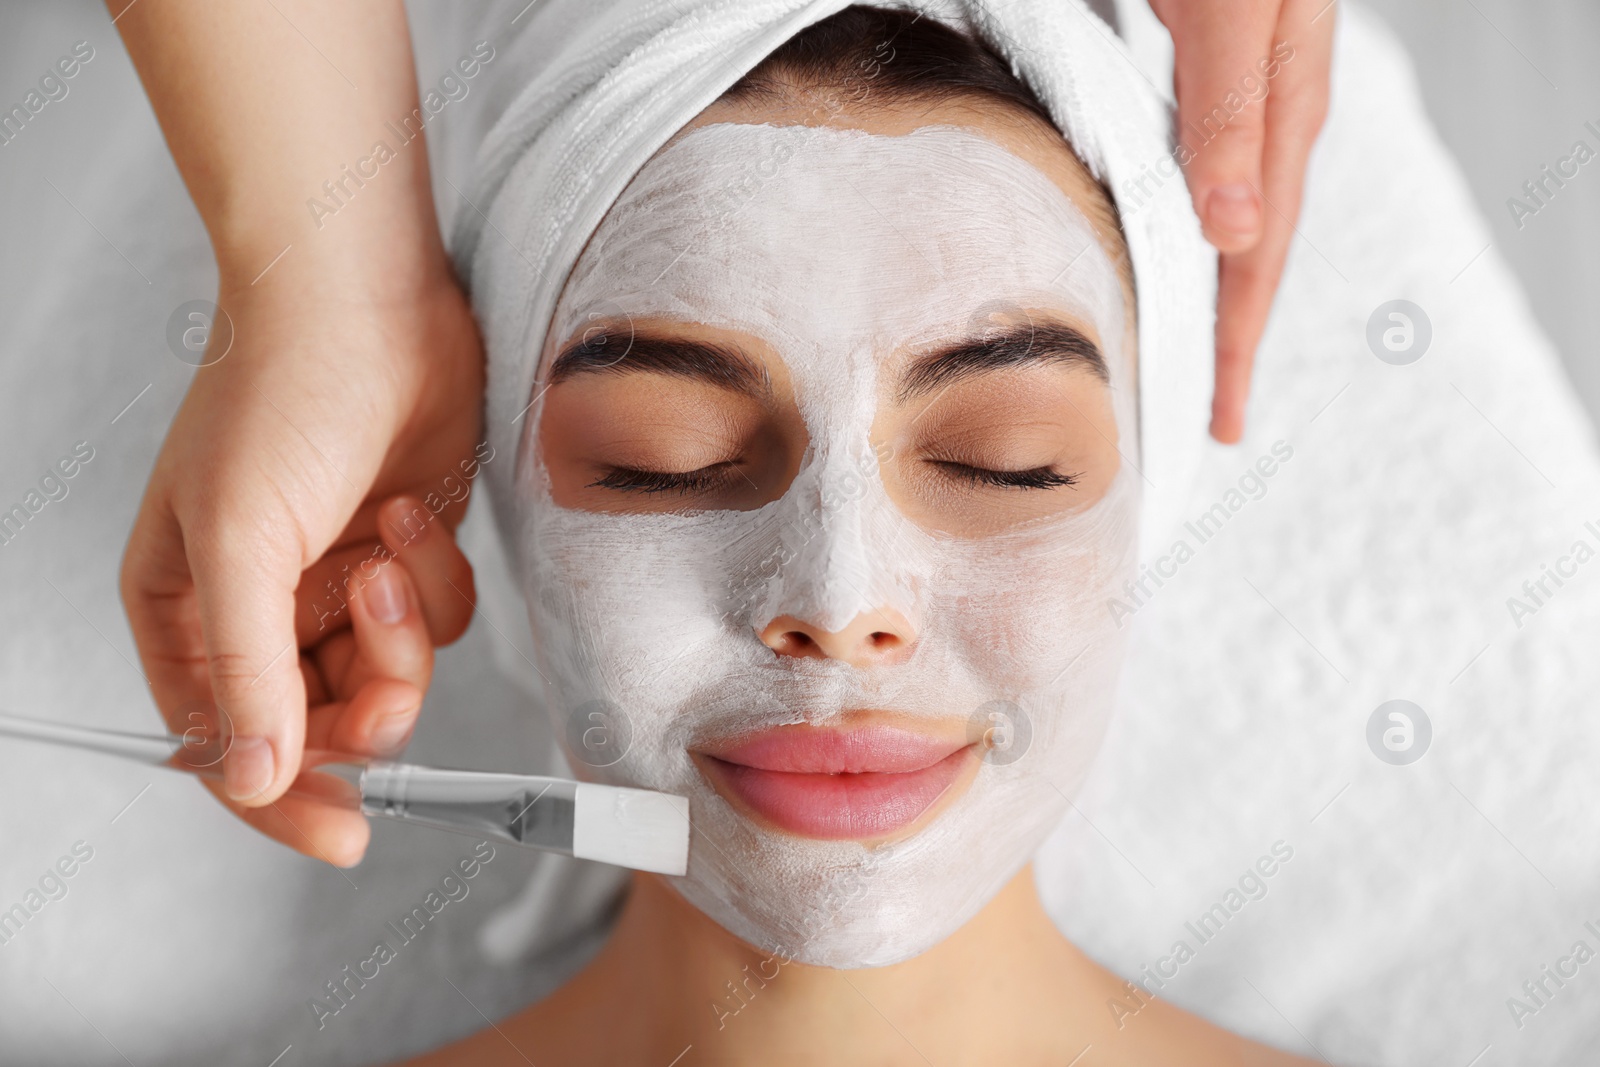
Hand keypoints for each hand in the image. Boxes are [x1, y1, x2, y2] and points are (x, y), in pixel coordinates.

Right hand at [122, 266, 484, 866]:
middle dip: (366, 697)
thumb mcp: (238, 543)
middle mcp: (262, 610)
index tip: (344, 836)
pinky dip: (435, 580)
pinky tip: (409, 513)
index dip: (283, 800)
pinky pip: (439, 620)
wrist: (364, 302)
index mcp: (186, 614)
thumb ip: (246, 671)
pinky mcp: (405, 555)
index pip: (229, 747)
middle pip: (324, 725)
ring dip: (401, 625)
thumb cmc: (278, 399)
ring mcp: (336, 583)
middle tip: (380, 642)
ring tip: (386, 542)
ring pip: (390, 676)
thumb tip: (255, 778)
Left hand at [1147, 0, 1335, 442]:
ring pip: (1226, 209)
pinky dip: (1184, 217)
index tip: (1220, 424)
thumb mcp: (1228, 13)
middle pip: (1251, 246)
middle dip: (1229, 334)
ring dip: (1208, 282)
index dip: (1237, 342)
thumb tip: (1233, 233)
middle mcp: (1265, 108)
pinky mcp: (1199, 57)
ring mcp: (1236, 85)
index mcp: (1280, 110)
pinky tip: (1164, 232)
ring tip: (1189, 347)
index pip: (1259, 254)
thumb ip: (1228, 112)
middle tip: (1208, 417)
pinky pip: (1200, 165)